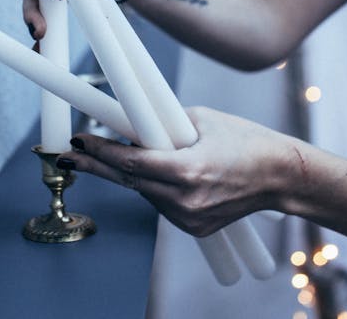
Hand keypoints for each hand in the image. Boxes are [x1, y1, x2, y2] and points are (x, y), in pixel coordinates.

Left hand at [57, 107, 293, 236]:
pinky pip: (161, 202)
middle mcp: (186, 200)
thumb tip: (130, 125)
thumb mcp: (200, 119)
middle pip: (128, 181)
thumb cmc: (243, 139)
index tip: (79, 141)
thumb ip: (162, 125)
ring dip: (128, 173)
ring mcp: (190, 218)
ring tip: (115, 153)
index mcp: (188, 170)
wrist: (278, 176)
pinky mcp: (194, 227)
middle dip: (96, 167)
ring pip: (143, 192)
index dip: (100, 153)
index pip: (131, 162)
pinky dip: (152, 185)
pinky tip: (157, 170)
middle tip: (68, 156)